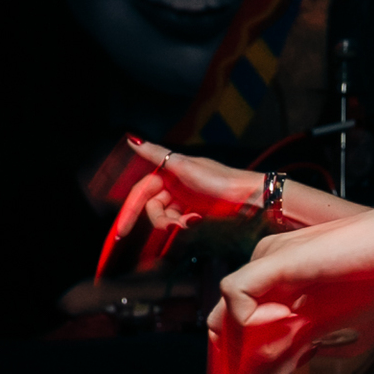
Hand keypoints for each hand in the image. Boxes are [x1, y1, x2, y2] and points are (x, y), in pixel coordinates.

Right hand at [118, 139, 259, 236]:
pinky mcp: (196, 213)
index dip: (130, 211)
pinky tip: (195, 224)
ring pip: (166, 218)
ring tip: (190, 223)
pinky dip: (184, 227)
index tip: (121, 232)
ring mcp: (186, 200)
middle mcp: (176, 185)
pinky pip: (180, 223)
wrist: (252, 198)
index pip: (141, 193)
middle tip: (173, 226)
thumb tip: (133, 140)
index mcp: (170, 171)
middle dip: (160, 220)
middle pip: (153, 208)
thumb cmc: (222, 180)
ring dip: (174, 224)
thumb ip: (157, 154)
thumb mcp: (186, 166)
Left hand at [209, 195, 373, 373]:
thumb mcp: (335, 321)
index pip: (237, 321)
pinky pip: (236, 294)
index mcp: (279, 276)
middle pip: (223, 320)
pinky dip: (248, 323)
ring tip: (283, 363)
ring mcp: (270, 260)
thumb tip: (276, 373)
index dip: (246, 355)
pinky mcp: (279, 260)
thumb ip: (302, 343)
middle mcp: (267, 265)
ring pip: (226, 312)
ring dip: (249, 349)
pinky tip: (283, 331)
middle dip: (242, 358)